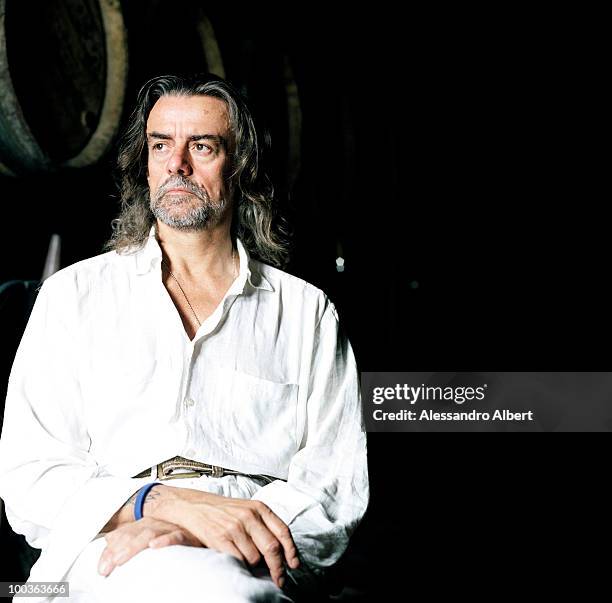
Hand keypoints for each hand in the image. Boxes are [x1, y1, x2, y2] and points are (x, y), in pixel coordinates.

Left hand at [98, 516, 199, 576]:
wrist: (203, 531)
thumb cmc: (176, 536)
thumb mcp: (150, 540)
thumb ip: (129, 542)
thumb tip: (107, 548)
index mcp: (146, 525)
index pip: (124, 534)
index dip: (111, 550)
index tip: (102, 569)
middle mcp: (157, 524)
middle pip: (135, 532)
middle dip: (121, 546)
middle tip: (110, 563)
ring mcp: (171, 528)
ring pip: (151, 532)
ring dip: (134, 544)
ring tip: (121, 558)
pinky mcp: (187, 534)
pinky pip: (176, 535)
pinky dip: (165, 540)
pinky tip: (155, 545)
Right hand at [159, 495, 300, 588]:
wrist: (195, 506)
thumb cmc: (224, 511)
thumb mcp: (248, 510)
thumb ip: (264, 525)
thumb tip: (282, 551)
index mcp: (260, 508)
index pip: (283, 531)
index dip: (291, 551)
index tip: (294, 565)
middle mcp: (249, 516)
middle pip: (272, 548)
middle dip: (278, 568)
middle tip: (280, 580)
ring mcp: (236, 527)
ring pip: (255, 558)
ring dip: (255, 566)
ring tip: (249, 563)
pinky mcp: (222, 538)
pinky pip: (239, 560)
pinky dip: (241, 566)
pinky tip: (239, 563)